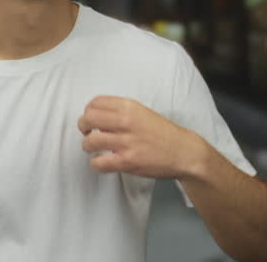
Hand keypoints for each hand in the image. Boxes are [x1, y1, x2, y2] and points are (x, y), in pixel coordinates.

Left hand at [77, 95, 200, 177]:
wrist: (183, 152)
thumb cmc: (163, 133)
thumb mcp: (142, 112)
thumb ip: (121, 112)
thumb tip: (98, 117)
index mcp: (129, 107)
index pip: (95, 102)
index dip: (88, 111)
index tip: (90, 118)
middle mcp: (126, 122)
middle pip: (88, 119)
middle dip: (83, 126)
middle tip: (87, 132)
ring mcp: (126, 142)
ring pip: (90, 141)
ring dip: (87, 146)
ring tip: (94, 148)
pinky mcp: (128, 161)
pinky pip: (99, 162)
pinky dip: (95, 163)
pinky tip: (101, 162)